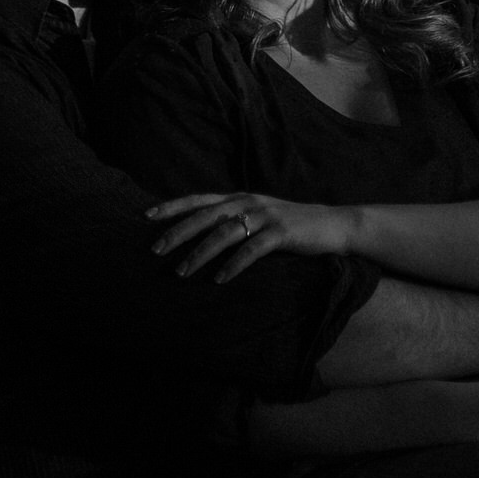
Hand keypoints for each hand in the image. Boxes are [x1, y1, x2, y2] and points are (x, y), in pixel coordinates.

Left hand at [147, 192, 352, 281]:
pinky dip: (234, 264)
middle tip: (155, 250)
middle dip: (178, 232)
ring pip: (225, 233)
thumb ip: (232, 221)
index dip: (173, 207)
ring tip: (182, 272)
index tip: (146, 217)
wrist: (331, 225)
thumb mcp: (257, 218)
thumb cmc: (289, 226)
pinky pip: (253, 249)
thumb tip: (199, 237)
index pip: (199, 199)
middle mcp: (248, 202)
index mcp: (239, 198)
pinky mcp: (282, 233)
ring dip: (201, 253)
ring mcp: (266, 216)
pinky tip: (220, 279)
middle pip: (206, 215)